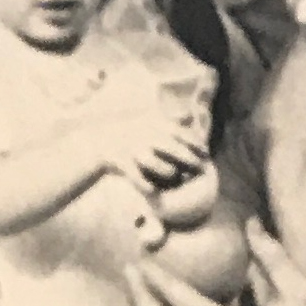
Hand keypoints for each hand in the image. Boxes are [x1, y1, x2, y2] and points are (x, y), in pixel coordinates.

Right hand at [88, 75, 206, 197]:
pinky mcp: (119, 161)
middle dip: (187, 158)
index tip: (206, 153)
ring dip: (166, 170)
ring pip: (152, 161)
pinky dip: (143, 184)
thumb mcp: (147, 119)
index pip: (178, 131)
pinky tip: (153, 191)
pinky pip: (134, 175)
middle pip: (169, 147)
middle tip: (200, 169)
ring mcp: (130, 147)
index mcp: (151, 122)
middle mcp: (142, 133)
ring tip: (176, 176)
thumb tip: (189, 114)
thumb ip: (168, 118)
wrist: (99, 140)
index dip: (194, 143)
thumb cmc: (130, 132)